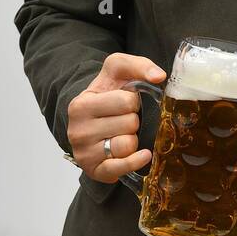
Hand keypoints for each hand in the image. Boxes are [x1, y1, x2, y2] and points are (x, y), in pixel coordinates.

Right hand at [66, 52, 166, 182]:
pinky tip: (143, 155)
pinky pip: (121, 168)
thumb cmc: (107, 96)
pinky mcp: (94, 170)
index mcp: (81, 104)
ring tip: (122, 134)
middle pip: (130, 124)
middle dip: (133, 121)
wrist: (91, 121)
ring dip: (133, 139)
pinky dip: (135, 161)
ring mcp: (84, 153)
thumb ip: (139, 66)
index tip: (123, 104)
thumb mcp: (118, 72)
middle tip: (122, 120)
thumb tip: (159, 76)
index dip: (132, 102)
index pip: (127, 101)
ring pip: (127, 145)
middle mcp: (77, 130)